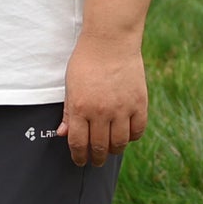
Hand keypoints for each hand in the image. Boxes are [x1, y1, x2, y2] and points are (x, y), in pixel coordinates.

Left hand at [57, 35, 148, 167]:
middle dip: (96, 158)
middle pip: (100, 147)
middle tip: (96, 160)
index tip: (80, 161)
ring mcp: (122, 109)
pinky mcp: (139, 103)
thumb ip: (68, 112)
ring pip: (120, 143)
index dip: (79, 156)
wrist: (110, 42)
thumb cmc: (86, 62)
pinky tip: (125, 135)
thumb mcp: (70, 86)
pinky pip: (137, 130)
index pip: (79, 143)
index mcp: (81, 108)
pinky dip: (131, 137)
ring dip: (114, 151)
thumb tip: (63, 134)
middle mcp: (102, 112)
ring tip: (110, 151)